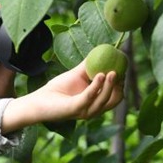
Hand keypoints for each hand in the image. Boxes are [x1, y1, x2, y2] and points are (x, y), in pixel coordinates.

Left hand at [1, 61, 123, 132]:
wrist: (39, 100)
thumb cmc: (58, 89)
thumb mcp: (77, 74)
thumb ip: (89, 65)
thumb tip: (102, 50)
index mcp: (97, 103)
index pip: (116, 96)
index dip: (121, 83)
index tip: (122, 68)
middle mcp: (94, 110)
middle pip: (114, 99)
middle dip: (119, 86)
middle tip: (119, 71)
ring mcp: (85, 111)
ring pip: (104, 100)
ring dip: (109, 86)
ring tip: (111, 71)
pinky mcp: (75, 110)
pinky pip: (89, 97)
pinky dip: (96, 86)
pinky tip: (100, 74)